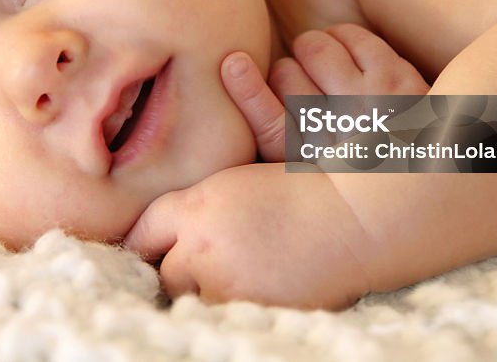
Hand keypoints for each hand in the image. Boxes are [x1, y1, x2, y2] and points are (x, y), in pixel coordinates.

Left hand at [123, 164, 371, 308]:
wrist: (353, 219)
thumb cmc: (296, 191)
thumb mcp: (233, 183)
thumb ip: (190, 209)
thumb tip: (157, 241)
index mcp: (197, 209)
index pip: (143, 233)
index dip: (147, 241)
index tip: (151, 248)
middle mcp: (203, 250)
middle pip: (165, 274)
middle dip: (176, 269)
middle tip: (202, 261)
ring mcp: (228, 289)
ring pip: (195, 300)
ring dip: (206, 291)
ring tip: (236, 272)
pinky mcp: (254, 313)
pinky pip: (227, 314)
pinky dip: (234, 305)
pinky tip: (257, 284)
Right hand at [221, 24, 428, 160]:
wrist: (426, 171)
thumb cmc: (347, 160)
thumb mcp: (299, 159)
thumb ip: (263, 119)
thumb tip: (232, 62)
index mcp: (310, 166)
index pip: (269, 122)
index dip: (247, 89)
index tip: (233, 63)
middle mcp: (342, 137)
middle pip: (284, 74)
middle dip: (287, 73)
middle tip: (302, 89)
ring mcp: (373, 104)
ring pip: (315, 47)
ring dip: (313, 50)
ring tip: (324, 71)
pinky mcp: (398, 79)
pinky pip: (350, 35)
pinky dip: (342, 38)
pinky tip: (347, 58)